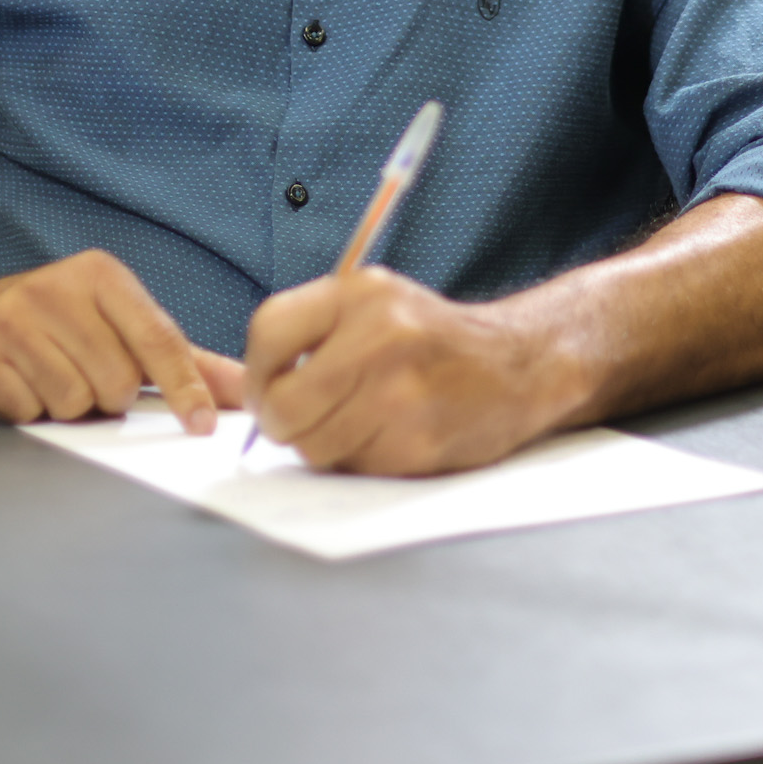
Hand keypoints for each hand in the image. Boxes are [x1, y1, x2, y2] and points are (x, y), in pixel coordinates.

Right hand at [0, 249, 244, 431]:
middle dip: (106, 396)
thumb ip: (182, 357)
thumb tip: (243, 388)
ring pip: (73, 401)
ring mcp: (12, 316)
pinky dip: (27, 410)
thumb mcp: (117, 324)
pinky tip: (18, 384)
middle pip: (116, 382)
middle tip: (84, 377)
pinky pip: (27, 409)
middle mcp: (56, 287)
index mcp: (100, 275)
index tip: (203, 424)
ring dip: (66, 406)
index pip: (158, 338)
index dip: (185, 387)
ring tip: (49, 378)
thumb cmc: (53, 324)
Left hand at [243, 267, 575, 476]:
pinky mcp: (418, 442)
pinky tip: (388, 437)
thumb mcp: (377, 304)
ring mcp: (400, 394)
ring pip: (313, 446)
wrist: (522, 363)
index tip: (269, 388)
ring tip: (355, 425)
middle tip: (301, 421)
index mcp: (362, 295)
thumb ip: (315, 332)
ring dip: (322, 446)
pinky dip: (360, 462)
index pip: (268, 331)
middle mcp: (380, 338)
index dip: (256, 372)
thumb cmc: (434, 340)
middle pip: (282, 405)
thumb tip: (240, 388)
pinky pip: (353, 468)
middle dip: (282, 424)